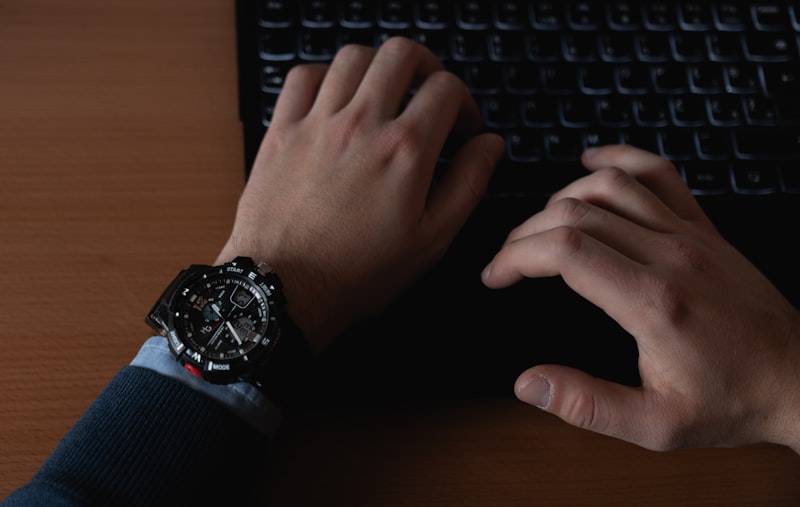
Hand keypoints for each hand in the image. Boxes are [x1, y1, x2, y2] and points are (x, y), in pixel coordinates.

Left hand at [216, 37, 504, 353]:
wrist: (285, 290)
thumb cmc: (357, 275)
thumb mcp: (431, 240)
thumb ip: (468, 184)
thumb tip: (490, 145)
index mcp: (405, 151)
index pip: (446, 89)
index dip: (464, 102)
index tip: (461, 126)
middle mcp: (361, 125)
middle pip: (401, 54)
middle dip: (426, 66)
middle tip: (428, 91)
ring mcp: (317, 123)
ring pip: (353, 56)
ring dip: (377, 67)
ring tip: (384, 92)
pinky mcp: (282, 132)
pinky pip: (302, 76)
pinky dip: (325, 75)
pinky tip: (335, 99)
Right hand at [482, 144, 799, 452]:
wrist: (797, 379)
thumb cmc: (730, 401)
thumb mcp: (655, 427)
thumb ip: (587, 405)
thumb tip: (528, 383)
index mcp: (652, 301)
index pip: (564, 250)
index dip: (515, 256)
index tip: (496, 275)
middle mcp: (670, 256)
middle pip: (575, 213)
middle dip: (525, 233)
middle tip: (508, 260)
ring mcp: (690, 235)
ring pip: (608, 186)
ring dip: (560, 198)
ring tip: (537, 227)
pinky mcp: (704, 228)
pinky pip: (658, 174)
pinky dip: (619, 159)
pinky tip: (592, 163)